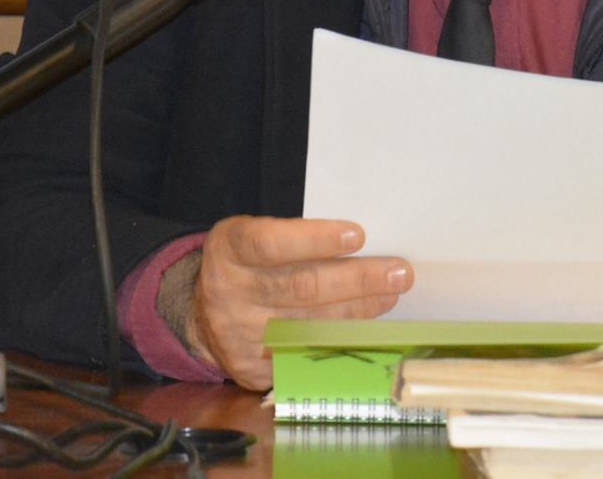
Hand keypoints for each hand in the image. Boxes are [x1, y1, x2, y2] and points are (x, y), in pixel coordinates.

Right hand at [177, 216, 411, 389]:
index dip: (315, 240)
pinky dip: (339, 340)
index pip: (270, 243)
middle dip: (357, 280)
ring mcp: (238, 335)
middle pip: (300, 287)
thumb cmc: (249, 263)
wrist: (204, 313)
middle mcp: (228, 292)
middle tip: (399, 272)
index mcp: (228, 249)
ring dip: (358, 309)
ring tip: (392, 294)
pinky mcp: (251, 367)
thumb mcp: (257, 236)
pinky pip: (305, 354)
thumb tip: (363, 245)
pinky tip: (367, 328)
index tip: (358, 235)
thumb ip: (296, 237)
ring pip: (309, 323)